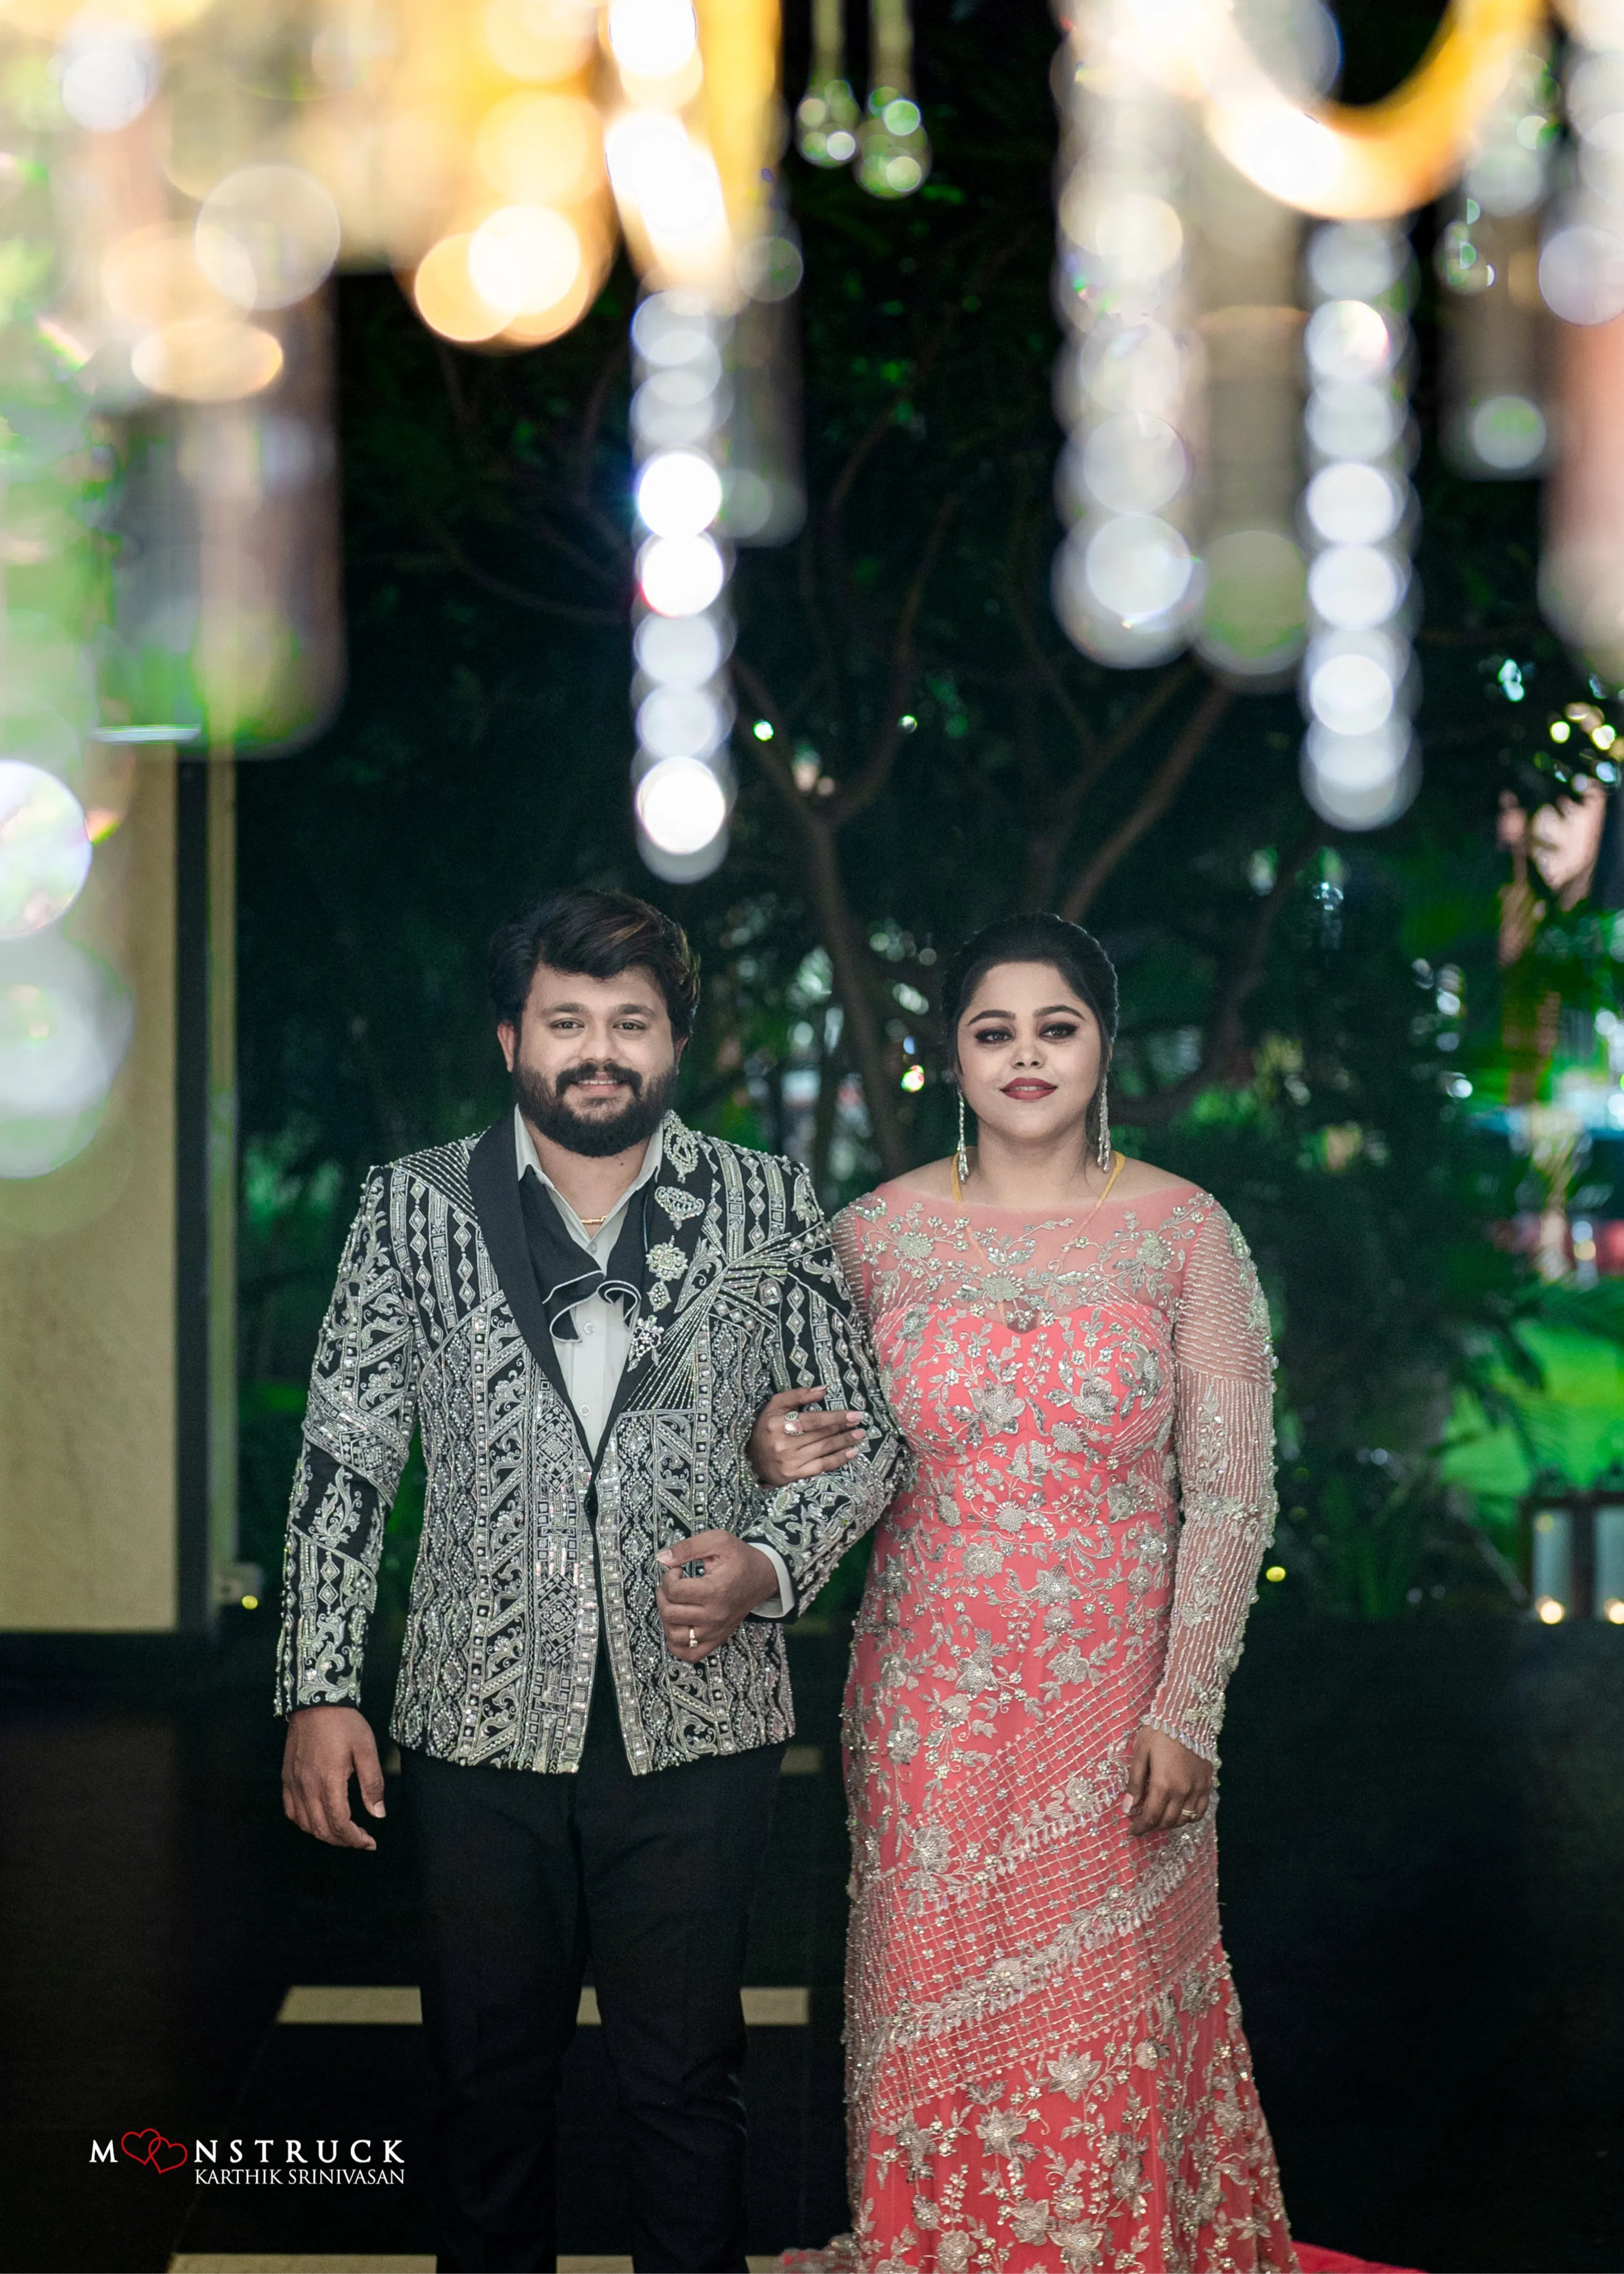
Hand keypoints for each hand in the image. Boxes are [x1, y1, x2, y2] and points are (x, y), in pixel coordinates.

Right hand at [282, 1704, 386, 1850]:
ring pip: (305, 1824)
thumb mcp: (366, 1749)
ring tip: (343, 1833)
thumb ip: (372, 1784)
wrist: (315, 1702)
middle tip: (360, 1840)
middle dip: (343, 1841)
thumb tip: (378, 1815)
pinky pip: (291, 1811)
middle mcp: (307, 1787)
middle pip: (322, 1829)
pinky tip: (318, 1820)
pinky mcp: (286, 1778)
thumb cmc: (344, 1723)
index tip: (370, 1842)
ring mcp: (293, 1784)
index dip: (355, 1839)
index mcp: (329, 1782)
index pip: (340, 1824)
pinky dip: (305, 1823)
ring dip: (325, 1835)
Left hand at [655, 1530, 779, 1661]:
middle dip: (663, 1595)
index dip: (668, 1577)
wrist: (763, 1577)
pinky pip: (689, 1654)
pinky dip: (677, 1643)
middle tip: (674, 1585)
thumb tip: (662, 1558)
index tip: (677, 1570)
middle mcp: (715, 1616)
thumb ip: (688, 1547)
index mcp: (715, 1591)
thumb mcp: (718, 1541)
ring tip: (675, 1603)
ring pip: (675, 1636)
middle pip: (670, 1613)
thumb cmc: (740, 1558)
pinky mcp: (716, 1639)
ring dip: (667, 1618)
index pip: (674, 1591)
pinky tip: (678, 1624)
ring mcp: (715, 1631)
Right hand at [748, 1385, 865, 1487]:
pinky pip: (821, 1466)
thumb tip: (824, 1389)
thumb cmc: (767, 1427)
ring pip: (823, 1450)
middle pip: (820, 1435)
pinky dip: (839, 1459)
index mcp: (777, 1424)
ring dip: (844, 1442)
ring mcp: (788, 1461)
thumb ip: (799, 1395)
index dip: (835, 1417)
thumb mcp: (776, 1405)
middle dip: (843, 1428)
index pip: (813, 1420)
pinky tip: (852, 1453)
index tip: (854, 1414)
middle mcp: (782, 1444)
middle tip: (860, 1422)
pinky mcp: (793, 1475)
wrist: (752, 1459)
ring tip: (859, 1435)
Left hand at [1124, 1725, 1211, 1836]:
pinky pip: (1200, 1811)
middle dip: (1152, 1827)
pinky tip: (1179, 1814)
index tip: (1132, 1831)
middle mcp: (1183, 1791)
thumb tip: (1127, 1808)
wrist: (1186, 1715)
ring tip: (1157, 1820)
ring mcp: (1197, 1789)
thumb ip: (1135, 1783)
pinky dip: (1189, 1818)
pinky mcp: (1207, 1784)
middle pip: (1167, 1821)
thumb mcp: (1140, 1753)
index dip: (1140, 1827)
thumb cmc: (1159, 1731)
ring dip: (1169, 1824)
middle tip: (1141, 1825)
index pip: (1150, 1816)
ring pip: (1184, 1819)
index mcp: (1164, 1784)